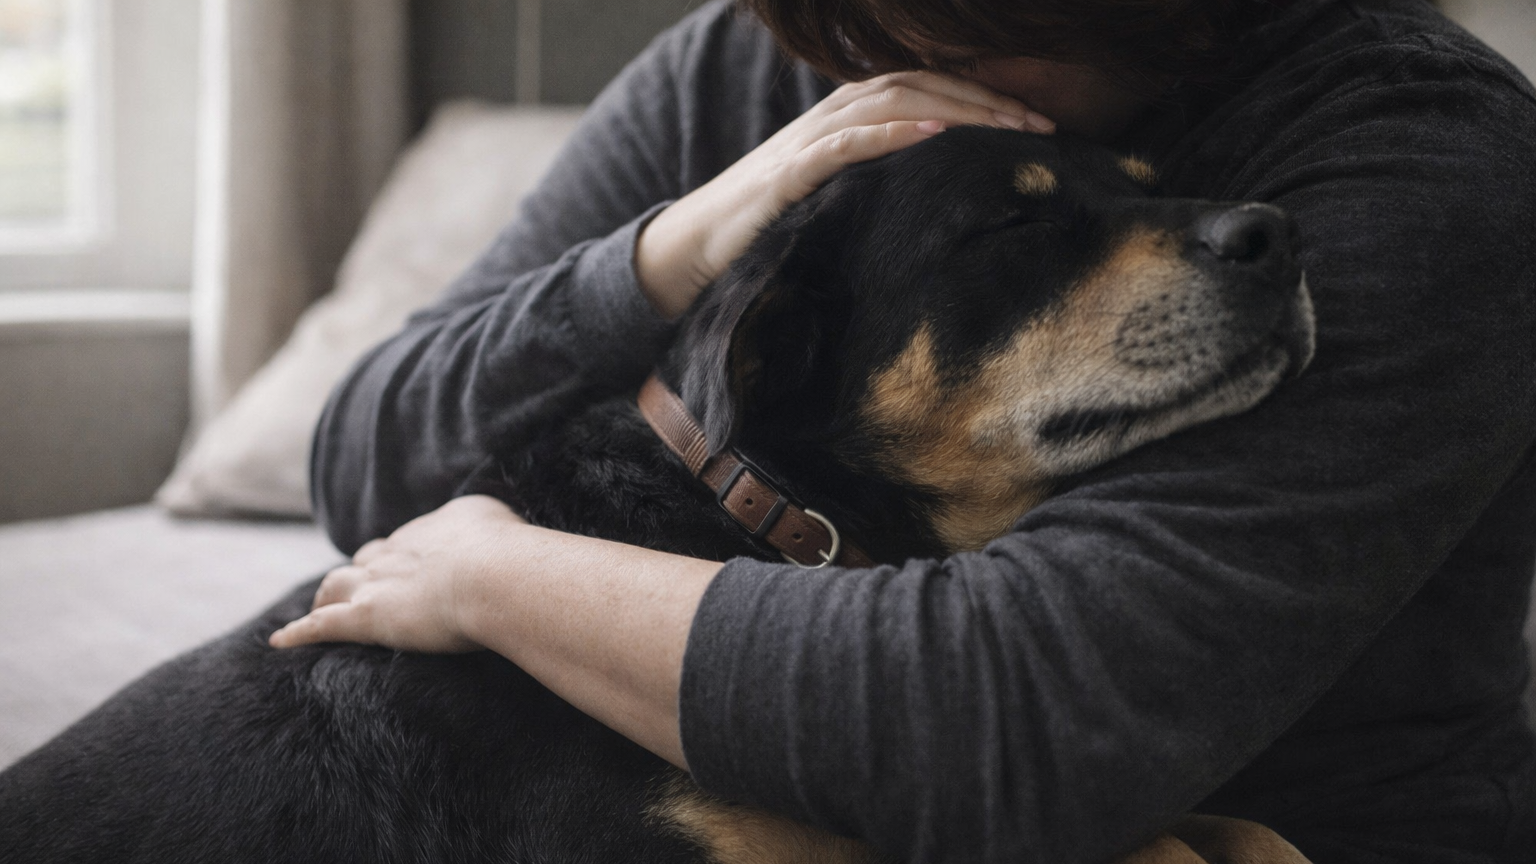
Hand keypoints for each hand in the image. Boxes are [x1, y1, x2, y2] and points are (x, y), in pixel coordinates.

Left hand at [269, 495, 524, 653]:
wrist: (494, 573)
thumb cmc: (507, 549)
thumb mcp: (500, 518)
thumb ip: (490, 518)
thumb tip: (492, 521)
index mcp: (428, 532)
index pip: (404, 544)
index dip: (399, 557)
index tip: (404, 567)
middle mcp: (395, 552)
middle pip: (364, 560)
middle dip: (360, 572)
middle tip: (361, 587)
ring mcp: (377, 584)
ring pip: (335, 586)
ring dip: (326, 596)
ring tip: (319, 608)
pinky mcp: (366, 617)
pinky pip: (321, 626)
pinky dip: (298, 632)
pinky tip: (279, 642)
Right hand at [635, 70, 1055, 317]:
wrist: (695, 247)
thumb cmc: (770, 228)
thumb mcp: (836, 199)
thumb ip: (880, 184)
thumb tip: (944, 199)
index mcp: (847, 118)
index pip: (925, 87)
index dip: (982, 96)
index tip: (1039, 122)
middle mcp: (831, 116)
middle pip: (918, 86)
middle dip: (985, 101)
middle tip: (1043, 126)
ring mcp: (808, 141)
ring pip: (890, 103)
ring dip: (953, 109)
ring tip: (1005, 124)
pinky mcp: (788, 173)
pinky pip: (843, 143)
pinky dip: (888, 133)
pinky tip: (929, 133)